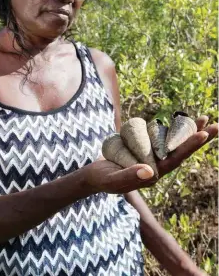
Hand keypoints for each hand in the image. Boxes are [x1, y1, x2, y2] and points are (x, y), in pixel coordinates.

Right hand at [85, 116, 217, 193]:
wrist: (94, 176)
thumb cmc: (103, 179)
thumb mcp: (113, 180)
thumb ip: (130, 177)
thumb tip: (151, 173)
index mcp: (153, 175)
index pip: (175, 159)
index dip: (189, 146)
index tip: (203, 134)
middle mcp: (155, 164)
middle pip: (179, 148)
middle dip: (195, 135)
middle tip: (212, 123)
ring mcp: (149, 154)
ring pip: (167, 138)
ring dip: (181, 130)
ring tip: (199, 120)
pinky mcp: (142, 146)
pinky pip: (154, 134)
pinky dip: (164, 128)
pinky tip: (172, 123)